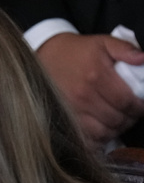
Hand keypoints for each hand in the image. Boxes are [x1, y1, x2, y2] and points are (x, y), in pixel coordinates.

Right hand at [37, 33, 143, 148]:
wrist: (47, 57)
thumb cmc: (78, 51)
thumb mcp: (103, 42)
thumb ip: (126, 49)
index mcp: (97, 76)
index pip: (126, 102)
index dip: (139, 108)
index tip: (142, 106)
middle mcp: (84, 96)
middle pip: (116, 119)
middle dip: (130, 119)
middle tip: (132, 114)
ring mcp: (73, 110)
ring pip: (103, 132)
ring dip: (116, 130)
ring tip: (120, 121)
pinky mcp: (65, 119)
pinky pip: (86, 138)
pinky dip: (99, 139)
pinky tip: (104, 131)